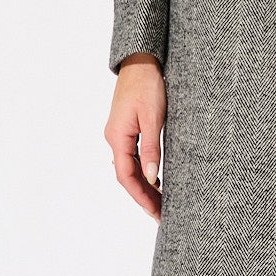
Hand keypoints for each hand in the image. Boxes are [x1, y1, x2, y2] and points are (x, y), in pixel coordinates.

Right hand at [105, 54, 164, 222]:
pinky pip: (131, 157)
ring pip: (129, 168)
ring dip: (144, 186)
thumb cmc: (148, 85)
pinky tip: (156, 180)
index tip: (155, 212)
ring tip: (161, 202)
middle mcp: (114, 138)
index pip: (125, 176)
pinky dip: (143, 171)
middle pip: (126, 176)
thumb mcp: (153, 117)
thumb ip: (151, 148)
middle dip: (143, 196)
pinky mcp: (126, 128)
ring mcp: (119, 134)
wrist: (141, 61)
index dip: (140, 197)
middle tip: (162, 214)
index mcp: (118, 137)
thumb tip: (150, 177)